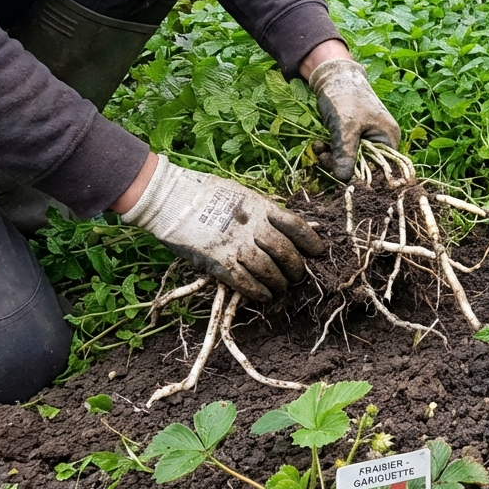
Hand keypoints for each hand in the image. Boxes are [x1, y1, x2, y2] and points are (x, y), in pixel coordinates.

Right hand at [121, 155, 323, 300]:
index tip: (318, 252)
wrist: (170, 198)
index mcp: (261, 207)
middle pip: (286, 252)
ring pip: (269, 270)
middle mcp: (254, 226)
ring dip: (279, 283)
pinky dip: (258, 292)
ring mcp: (237, 244)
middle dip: (296, 268)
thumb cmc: (205, 193)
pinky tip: (264, 296)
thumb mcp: (241, 194)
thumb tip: (281, 221)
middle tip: (297, 276)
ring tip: (281, 288)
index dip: (311, 241)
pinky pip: (245, 282)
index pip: (297, 226)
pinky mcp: (219, 261)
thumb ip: (261, 209)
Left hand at [308, 58, 400, 180]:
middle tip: (323, 157)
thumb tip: (344, 179)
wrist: (333, 76)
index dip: (360, 174)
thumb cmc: (345, 97)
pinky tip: (319, 144)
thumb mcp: (345, 128)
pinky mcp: (354, 136)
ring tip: (319, 147)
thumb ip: (345, 154)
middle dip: (341, 164)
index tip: (338, 173)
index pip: (379, 167)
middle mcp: (382, 140)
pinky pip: (345, 151)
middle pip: (364, 165)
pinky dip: (332, 150)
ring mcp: (368, 138)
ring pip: (351, 159)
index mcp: (388, 138)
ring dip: (333, 157)